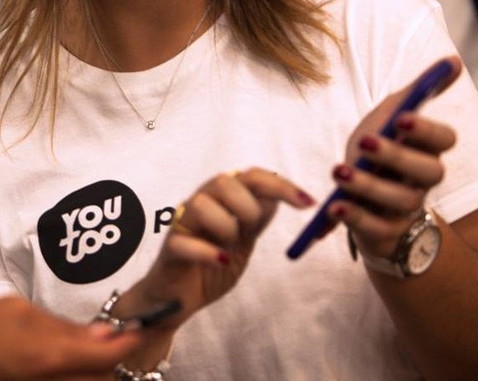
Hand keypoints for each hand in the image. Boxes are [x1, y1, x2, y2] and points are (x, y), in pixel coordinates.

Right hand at [0, 292, 139, 379]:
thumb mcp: (14, 312)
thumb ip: (61, 326)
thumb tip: (103, 335)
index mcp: (47, 356)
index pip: (109, 356)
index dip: (130, 343)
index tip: (142, 330)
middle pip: (102, 378)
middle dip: (109, 360)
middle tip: (109, 339)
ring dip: (90, 370)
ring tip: (82, 351)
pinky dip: (70, 376)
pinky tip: (53, 363)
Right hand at [127, 169, 314, 328]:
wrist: (178, 299)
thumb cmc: (210, 266)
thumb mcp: (243, 242)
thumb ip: (256, 220)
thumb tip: (278, 198)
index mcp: (220, 200)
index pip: (250, 176)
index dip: (279, 185)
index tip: (308, 203)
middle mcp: (199, 204)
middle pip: (222, 181)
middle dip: (247, 205)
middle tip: (253, 230)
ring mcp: (181, 226)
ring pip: (200, 204)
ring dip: (225, 226)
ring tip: (228, 249)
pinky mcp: (169, 250)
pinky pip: (183, 242)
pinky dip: (207, 252)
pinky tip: (220, 261)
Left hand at [328, 57, 460, 259]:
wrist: (369, 207)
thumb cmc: (381, 157)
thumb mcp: (390, 119)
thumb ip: (416, 92)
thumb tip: (453, 60)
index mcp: (426, 151)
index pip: (444, 141)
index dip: (426, 130)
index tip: (401, 118)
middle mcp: (421, 182)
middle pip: (428, 172)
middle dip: (398, 155)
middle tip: (364, 141)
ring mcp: (404, 210)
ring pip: (400, 201)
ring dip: (369, 185)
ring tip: (339, 171)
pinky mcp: (383, 233)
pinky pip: (374, 228)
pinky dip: (354, 218)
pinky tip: (335, 207)